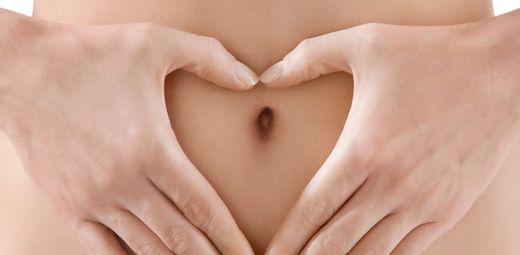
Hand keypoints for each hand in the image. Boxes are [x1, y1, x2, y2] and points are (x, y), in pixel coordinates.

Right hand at [0, 10, 257, 254]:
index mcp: (152, 149)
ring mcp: (93, 199)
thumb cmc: (89, 55)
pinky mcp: (68, 205)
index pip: (202, 207)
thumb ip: (209, 58)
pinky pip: (103, 248)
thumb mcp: (154, 43)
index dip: (228, 236)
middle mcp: (124, 183)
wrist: (18, 71)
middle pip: (179, 238)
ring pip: (144, 248)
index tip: (245, 254)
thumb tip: (252, 79)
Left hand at [261, 12, 519, 254]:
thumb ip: (308, 57)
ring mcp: (422, 203)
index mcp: (362, 151)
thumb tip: (267, 76)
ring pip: (370, 254)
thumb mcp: (363, 44)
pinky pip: (408, 252)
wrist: (502, 73)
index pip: (312, 210)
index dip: (287, 238)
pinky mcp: (449, 210)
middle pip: (334, 242)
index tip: (271, 254)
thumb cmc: (431, 56)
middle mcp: (390, 186)